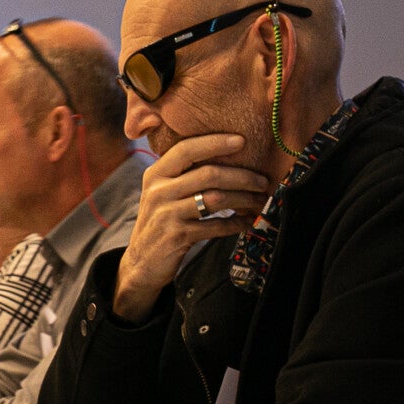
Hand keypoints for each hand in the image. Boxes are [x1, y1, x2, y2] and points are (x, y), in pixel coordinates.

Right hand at [114, 133, 267, 320]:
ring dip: (244, 199)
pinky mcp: (177, 235)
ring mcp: (167, 214)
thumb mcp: (160, 193)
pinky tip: (246, 222)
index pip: (186, 149)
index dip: (215, 143)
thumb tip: (225, 157)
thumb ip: (181, 175)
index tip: (241, 140)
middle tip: (262, 180)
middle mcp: (158, 191)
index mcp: (155, 174)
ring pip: (215, 199)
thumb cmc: (159, 222)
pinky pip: (215, 226)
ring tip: (259, 200)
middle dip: (242, 176)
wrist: (141, 262)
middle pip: (208, 174)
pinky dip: (236, 223)